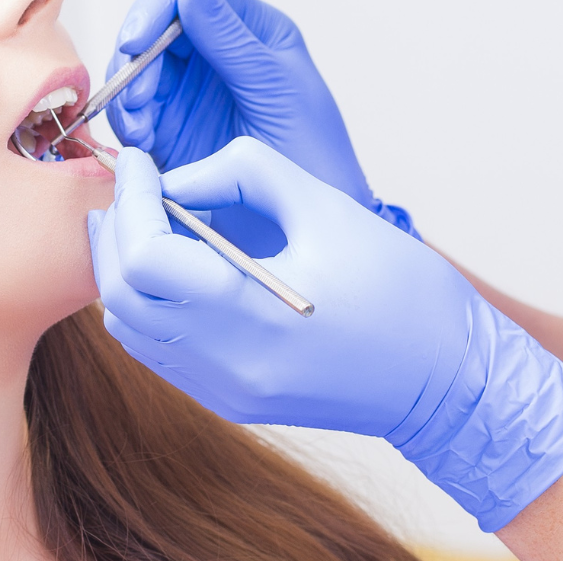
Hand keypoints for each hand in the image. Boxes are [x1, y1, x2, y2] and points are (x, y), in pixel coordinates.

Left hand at [88, 141, 562, 531]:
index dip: (132, 199)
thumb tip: (177, 179)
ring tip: (144, 219)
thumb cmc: (402, 288)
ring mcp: (225, 391)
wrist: (448, 379)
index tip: (140, 160)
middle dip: (114, 230)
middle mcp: (227, 366)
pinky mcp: (231, 402)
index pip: (146, 257)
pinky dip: (146, 303)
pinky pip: (158, 351)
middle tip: (131, 184)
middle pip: (120, 296)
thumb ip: (242, 174)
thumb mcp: (327, 205)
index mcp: (252, 316)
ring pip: (129, 329)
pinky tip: (172, 266)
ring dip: (122, 269)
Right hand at [108, 0, 414, 232]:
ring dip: (127, 95)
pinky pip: (132, 115)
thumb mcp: (277, 90)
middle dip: (135, 60)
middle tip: (138, 99)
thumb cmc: (314, 157)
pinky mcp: (170, 131)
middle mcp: (214, 55)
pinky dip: (129, 126)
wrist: (308, 231)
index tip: (137, 41)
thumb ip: (230, 39)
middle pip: (152, 30)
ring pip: (134, 72)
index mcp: (250, 31)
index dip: (156, 7)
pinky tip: (145, 147)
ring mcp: (189, 93)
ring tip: (143, 130)